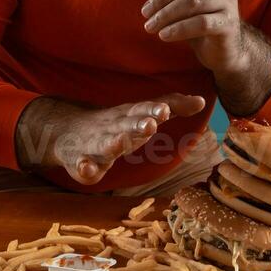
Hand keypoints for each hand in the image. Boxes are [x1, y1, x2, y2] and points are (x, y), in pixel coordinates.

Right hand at [43, 92, 205, 184]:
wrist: (68, 130)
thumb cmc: (116, 124)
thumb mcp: (142, 114)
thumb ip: (172, 106)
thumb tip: (202, 101)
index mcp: (128, 116)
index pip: (142, 110)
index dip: (153, 110)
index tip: (165, 110)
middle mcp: (112, 128)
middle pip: (125, 126)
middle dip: (137, 125)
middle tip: (150, 125)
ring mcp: (94, 144)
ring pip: (104, 145)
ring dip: (112, 143)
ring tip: (119, 142)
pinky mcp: (79, 162)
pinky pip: (81, 167)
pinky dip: (84, 168)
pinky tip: (87, 169)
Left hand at [133, 0, 245, 74]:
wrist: (223, 51)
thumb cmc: (200, 21)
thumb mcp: (178, 3)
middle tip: (144, 13)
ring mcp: (229, 3)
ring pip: (192, 3)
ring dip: (166, 15)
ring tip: (150, 26)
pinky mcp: (227, 24)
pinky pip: (199, 23)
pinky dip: (178, 29)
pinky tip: (164, 35)